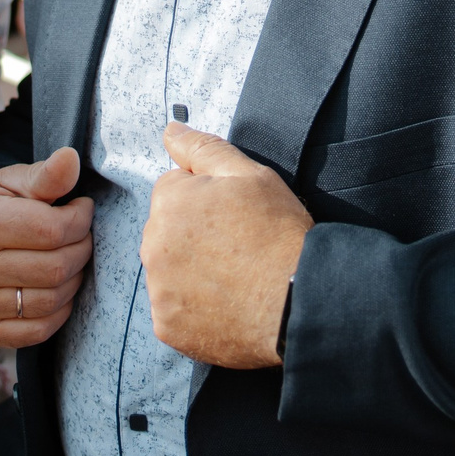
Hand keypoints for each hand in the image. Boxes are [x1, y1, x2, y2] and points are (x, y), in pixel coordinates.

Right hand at [0, 146, 94, 347]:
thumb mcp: (8, 183)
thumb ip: (44, 175)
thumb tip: (71, 158)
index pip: (52, 229)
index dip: (80, 219)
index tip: (81, 210)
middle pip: (56, 267)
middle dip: (81, 248)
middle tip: (80, 235)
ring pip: (52, 300)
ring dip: (74, 279)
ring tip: (68, 259)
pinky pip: (39, 329)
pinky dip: (59, 310)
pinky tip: (56, 288)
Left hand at [141, 123, 310, 369]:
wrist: (300, 300)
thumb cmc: (279, 234)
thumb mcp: (250, 175)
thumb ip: (203, 148)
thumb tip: (171, 129)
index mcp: (170, 202)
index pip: (173, 190)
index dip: (207, 200)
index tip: (234, 217)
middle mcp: (154, 245)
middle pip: (166, 231)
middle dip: (193, 234)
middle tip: (237, 247)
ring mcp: (158, 289)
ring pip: (168, 270)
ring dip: (190, 271)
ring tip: (234, 277)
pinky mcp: (167, 326)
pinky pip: (173, 310)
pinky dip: (193, 309)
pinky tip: (226, 304)